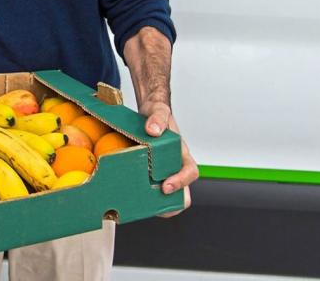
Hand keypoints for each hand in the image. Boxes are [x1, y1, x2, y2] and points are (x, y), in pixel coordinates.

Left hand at [140, 101, 197, 216]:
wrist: (149, 111)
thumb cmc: (157, 113)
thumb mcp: (158, 111)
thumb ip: (158, 118)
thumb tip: (153, 130)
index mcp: (181, 153)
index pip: (190, 172)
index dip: (181, 182)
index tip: (166, 186)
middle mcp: (174, 164)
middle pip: (181, 191)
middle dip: (172, 203)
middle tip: (157, 208)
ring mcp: (163, 169)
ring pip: (166, 193)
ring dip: (157, 201)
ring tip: (140, 206)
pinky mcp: (150, 170)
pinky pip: (150, 185)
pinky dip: (143, 192)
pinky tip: (129, 192)